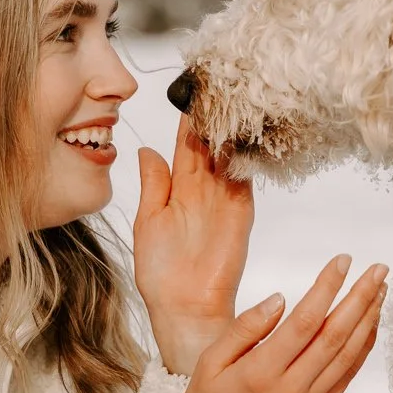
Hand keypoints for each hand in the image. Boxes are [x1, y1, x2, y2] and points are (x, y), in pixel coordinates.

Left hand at [133, 116, 253, 374]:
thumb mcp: (148, 222)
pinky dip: (247, 155)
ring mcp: (224, 198)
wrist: (184, 309)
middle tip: (218, 83)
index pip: (185, 144)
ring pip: (230, 154)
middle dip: (215, 114)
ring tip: (233, 99)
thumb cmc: (161, 274)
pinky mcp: (241, 211)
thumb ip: (153, 185)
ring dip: (232, 129)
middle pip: (211, 143)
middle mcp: (202, 190)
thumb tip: (146, 149)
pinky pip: (245, 177)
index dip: (188, 119)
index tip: (191, 91)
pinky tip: (246, 132)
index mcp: (176, 189)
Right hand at [168, 254, 387, 392]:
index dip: (327, 288)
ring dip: (369, 320)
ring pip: (348, 356)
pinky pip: (347, 377)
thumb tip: (280, 300)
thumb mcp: (209, 364)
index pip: (305, 321)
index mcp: (261, 373)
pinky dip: (363, 349)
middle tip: (379, 269)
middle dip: (360, 297)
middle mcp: (291, 390)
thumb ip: (244, 329)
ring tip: (381, 290)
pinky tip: (370, 326)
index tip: (342, 261)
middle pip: (336, 335)